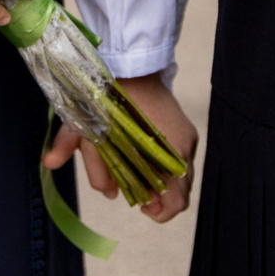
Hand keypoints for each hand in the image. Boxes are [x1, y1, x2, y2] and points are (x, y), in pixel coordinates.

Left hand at [45, 72, 199, 222]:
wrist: (131, 63)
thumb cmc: (110, 97)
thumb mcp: (90, 130)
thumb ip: (88, 162)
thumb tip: (86, 184)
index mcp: (167, 154)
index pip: (176, 202)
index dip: (159, 212)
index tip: (141, 207)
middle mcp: (184, 148)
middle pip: (181, 192)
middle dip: (159, 198)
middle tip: (136, 193)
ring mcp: (188, 137)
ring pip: (181, 176)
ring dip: (163, 182)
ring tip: (139, 174)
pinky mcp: (185, 128)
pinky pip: (180, 159)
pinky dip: (166, 167)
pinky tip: (147, 158)